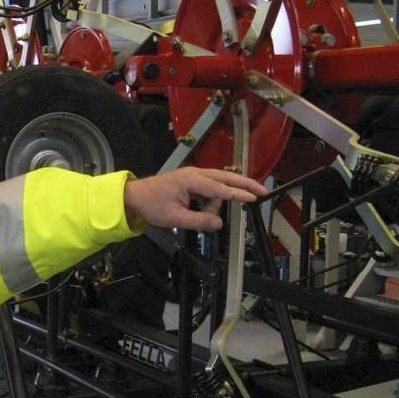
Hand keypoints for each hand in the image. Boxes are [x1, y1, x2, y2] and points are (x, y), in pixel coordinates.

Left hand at [123, 167, 267, 230]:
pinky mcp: (192, 180)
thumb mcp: (174, 218)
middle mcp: (195, 173)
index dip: (238, 194)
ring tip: (223, 209)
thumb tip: (218, 223)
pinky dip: (216, 195)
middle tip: (262, 191)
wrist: (135, 196)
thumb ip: (198, 221)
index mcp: (190, 180)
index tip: (254, 198)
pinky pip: (211, 186)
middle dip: (245, 184)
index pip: (220, 189)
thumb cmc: (151, 204)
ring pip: (219, 183)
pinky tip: (214, 206)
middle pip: (226, 177)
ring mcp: (194, 175)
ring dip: (226, 194)